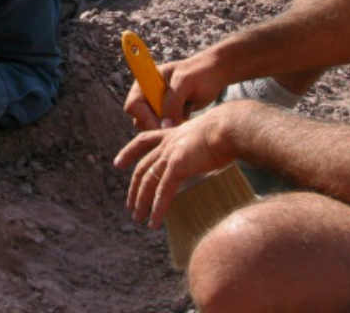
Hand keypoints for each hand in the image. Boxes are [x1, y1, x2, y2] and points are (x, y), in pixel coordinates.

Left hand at [113, 107, 235, 227]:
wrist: (231, 127)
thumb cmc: (227, 132)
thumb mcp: (206, 136)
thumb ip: (197, 147)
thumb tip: (203, 156)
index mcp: (172, 134)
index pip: (143, 141)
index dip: (129, 153)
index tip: (118, 163)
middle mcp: (167, 144)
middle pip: (142, 168)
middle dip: (134, 188)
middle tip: (130, 205)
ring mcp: (171, 154)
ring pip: (148, 181)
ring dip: (142, 202)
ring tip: (138, 217)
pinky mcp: (177, 166)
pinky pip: (163, 192)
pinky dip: (157, 208)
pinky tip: (154, 222)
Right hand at [122, 48, 231, 130]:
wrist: (215, 73)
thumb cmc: (200, 72)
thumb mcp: (185, 82)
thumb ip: (172, 102)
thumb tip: (164, 125)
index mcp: (146, 81)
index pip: (133, 106)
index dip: (144, 118)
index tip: (162, 125)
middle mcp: (148, 95)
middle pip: (140, 120)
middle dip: (156, 125)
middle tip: (177, 125)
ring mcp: (157, 105)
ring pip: (152, 126)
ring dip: (166, 127)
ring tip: (185, 117)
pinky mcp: (168, 114)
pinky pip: (164, 128)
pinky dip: (174, 128)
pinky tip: (187, 117)